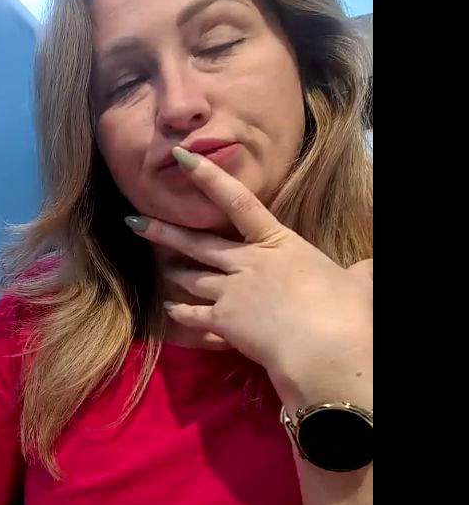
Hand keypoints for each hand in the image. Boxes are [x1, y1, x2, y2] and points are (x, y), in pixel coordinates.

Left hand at [128, 147, 371, 401]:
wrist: (325, 347)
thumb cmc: (347, 311)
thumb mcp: (360, 283)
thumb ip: (359, 273)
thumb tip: (368, 269)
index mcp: (280, 244)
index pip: (238, 202)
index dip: (208, 177)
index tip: (182, 157)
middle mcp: (249, 263)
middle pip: (199, 243)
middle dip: (165, 232)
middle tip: (136, 222)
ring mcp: (233, 292)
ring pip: (192, 278)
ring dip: (173, 272)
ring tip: (158, 265)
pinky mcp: (224, 323)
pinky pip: (194, 316)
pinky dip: (181, 314)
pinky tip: (170, 311)